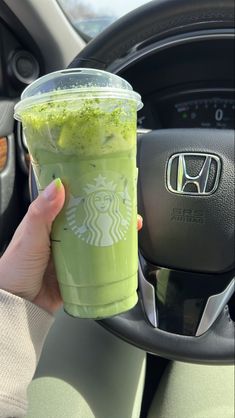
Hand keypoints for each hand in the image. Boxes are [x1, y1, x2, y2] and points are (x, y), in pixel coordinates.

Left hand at [0, 177, 142, 314]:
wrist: (19, 305)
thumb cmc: (16, 269)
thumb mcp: (29, 237)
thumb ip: (41, 213)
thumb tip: (58, 186)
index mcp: (49, 221)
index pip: (71, 199)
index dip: (87, 190)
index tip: (105, 182)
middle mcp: (62, 235)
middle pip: (89, 218)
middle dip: (108, 211)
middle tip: (126, 206)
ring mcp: (72, 253)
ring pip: (97, 238)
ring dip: (113, 232)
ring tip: (131, 226)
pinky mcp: (81, 271)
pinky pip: (99, 262)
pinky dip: (111, 256)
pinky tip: (123, 252)